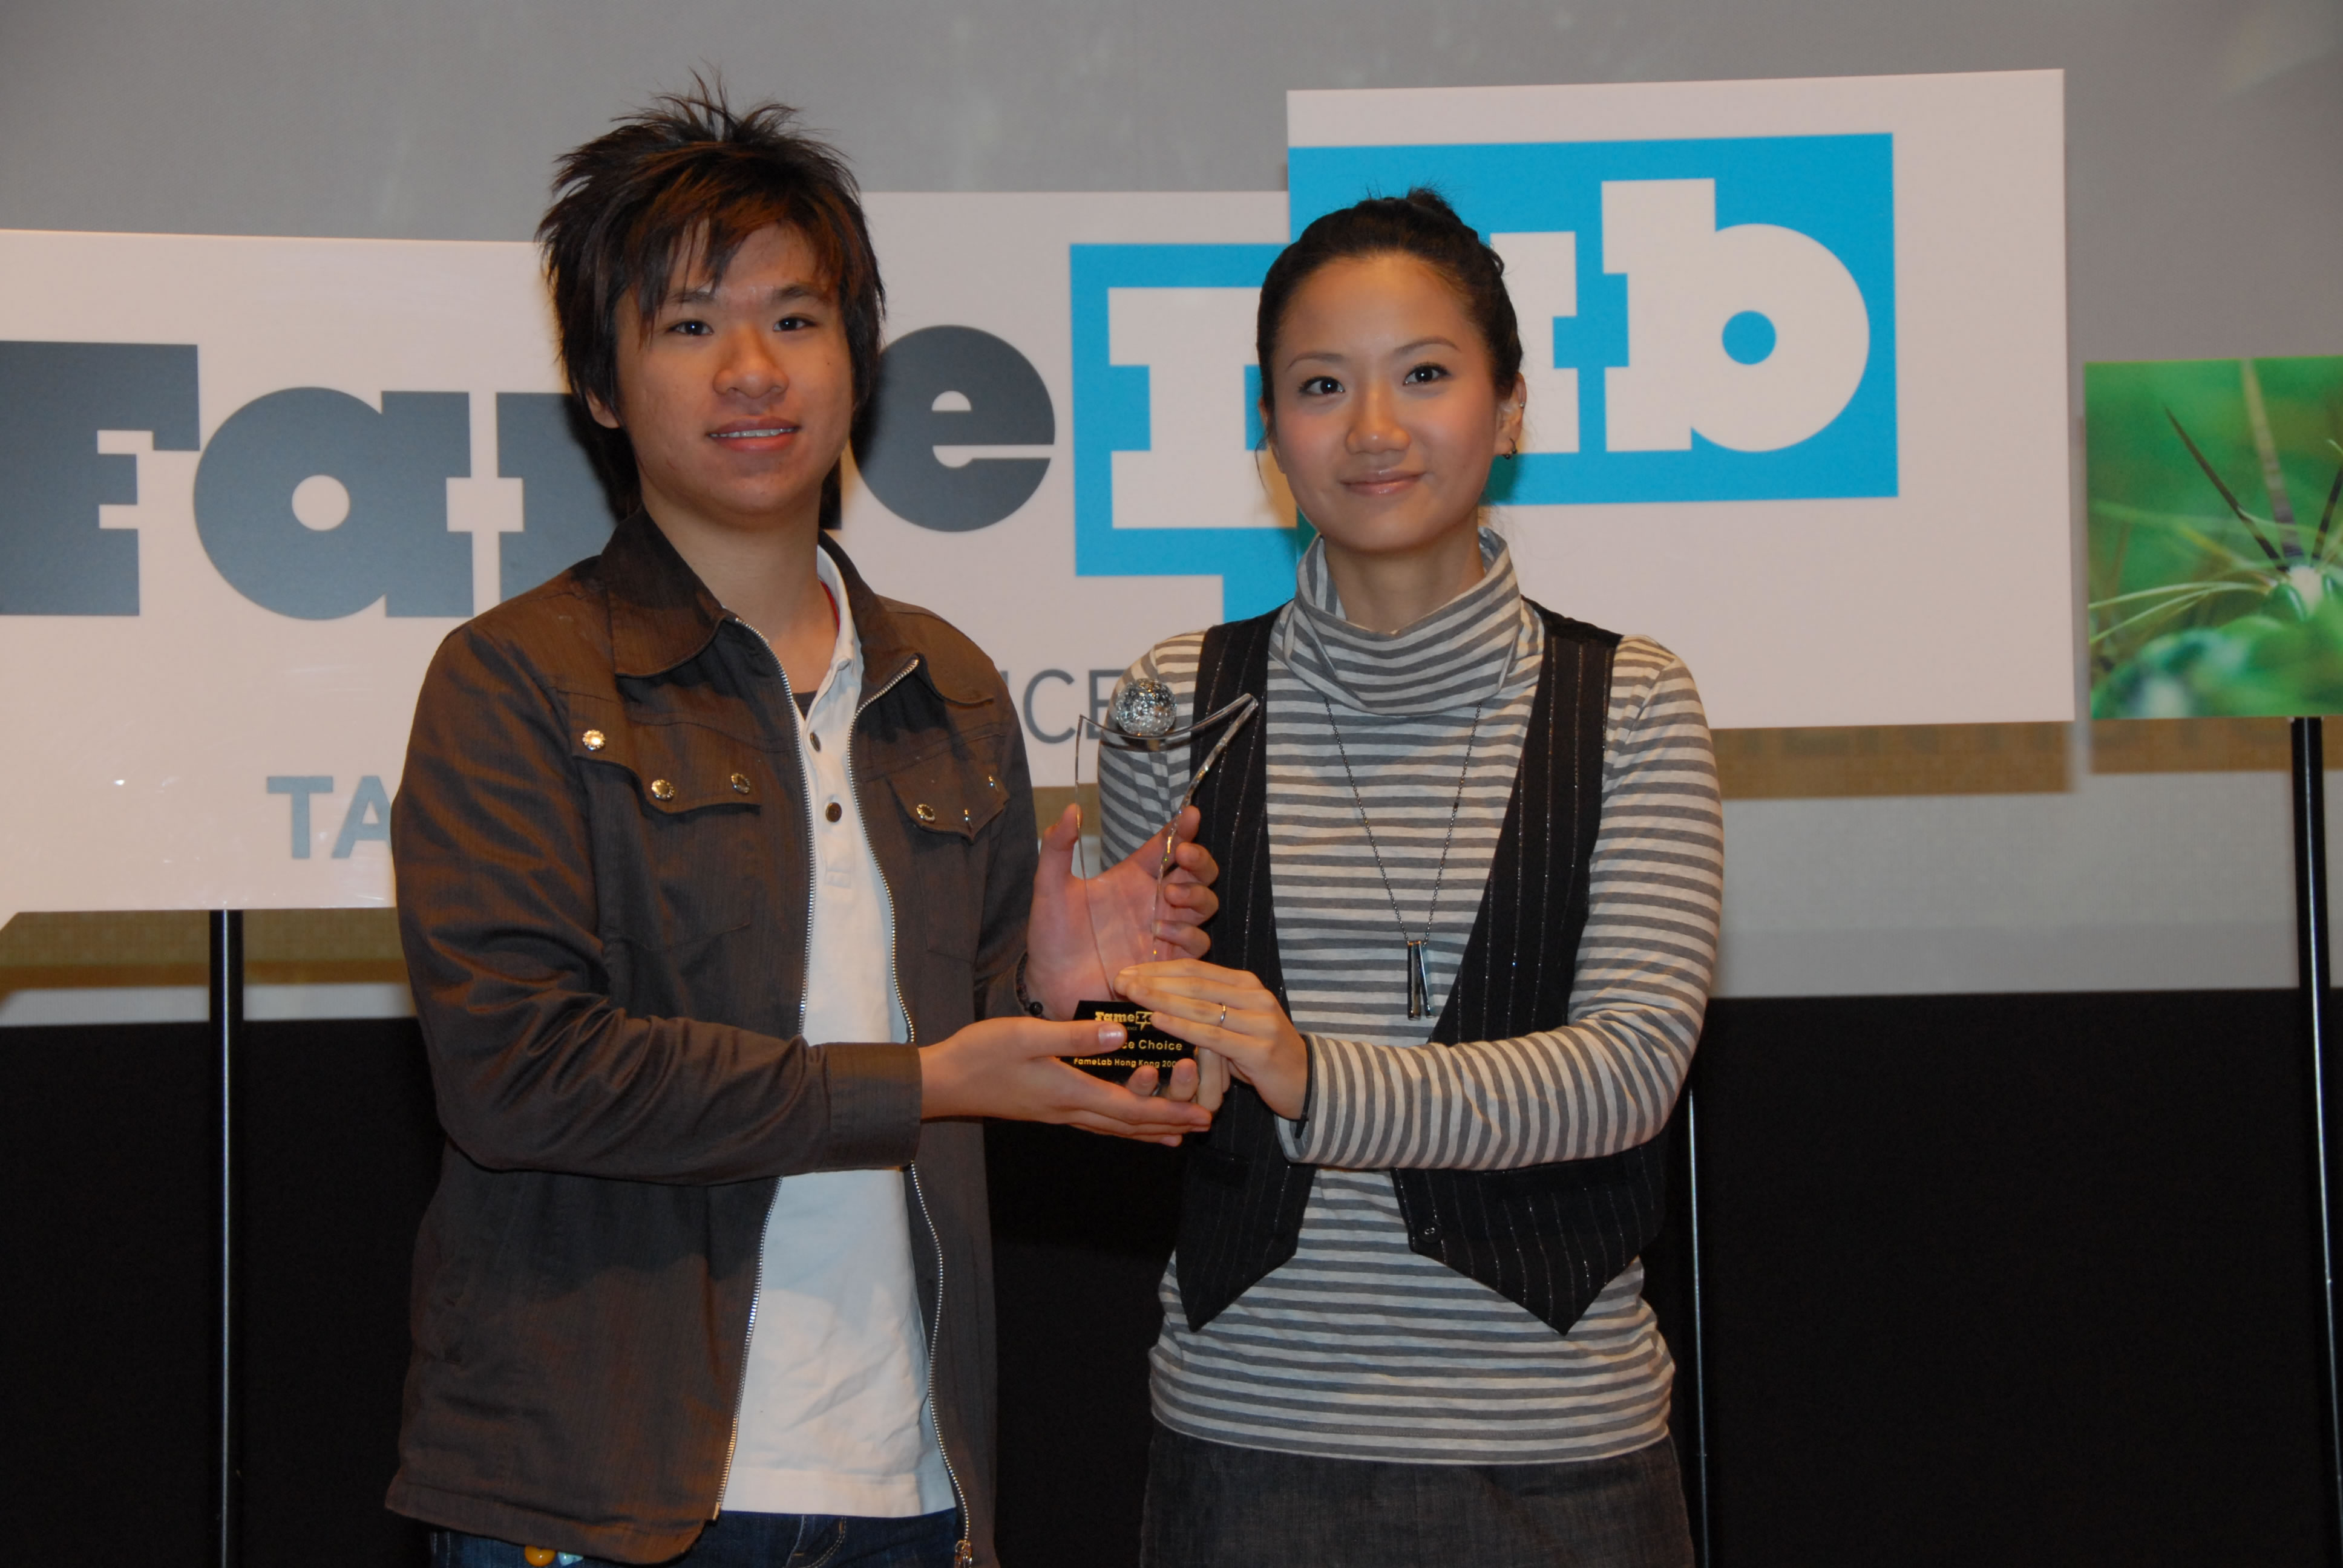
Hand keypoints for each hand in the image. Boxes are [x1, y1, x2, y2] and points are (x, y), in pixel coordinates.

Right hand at [920, 1014, 1212, 1145]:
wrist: (943, 1082)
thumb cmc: (982, 1054)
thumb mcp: (1028, 1034)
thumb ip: (1076, 1036)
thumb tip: (1123, 1035)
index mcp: (1070, 1092)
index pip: (1131, 1108)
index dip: (1169, 1112)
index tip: (1201, 1116)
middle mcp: (1068, 1110)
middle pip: (1127, 1124)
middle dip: (1168, 1124)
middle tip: (1203, 1125)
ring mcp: (1056, 1113)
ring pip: (1112, 1127)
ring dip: (1147, 1129)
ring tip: (1177, 1134)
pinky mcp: (1046, 1109)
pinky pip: (1094, 1122)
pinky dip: (1119, 1125)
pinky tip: (1123, 1122)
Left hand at [1025, 803, 1219, 1019]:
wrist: (1051, 984)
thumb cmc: (1051, 936)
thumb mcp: (1050, 887)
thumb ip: (1057, 847)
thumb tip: (1071, 809)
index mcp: (1133, 877)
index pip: (1167, 845)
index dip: (1183, 828)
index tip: (1191, 815)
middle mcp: (1154, 901)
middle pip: (1199, 872)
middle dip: (1200, 860)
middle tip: (1185, 857)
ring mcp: (1165, 931)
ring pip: (1205, 904)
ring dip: (1195, 895)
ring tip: (1169, 895)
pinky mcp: (1167, 962)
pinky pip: (1198, 943)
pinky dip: (1186, 933)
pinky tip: (1160, 931)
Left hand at [1115, 960, 1305, 1120]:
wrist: (1306, 1082)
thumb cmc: (1261, 1053)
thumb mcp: (1236, 1023)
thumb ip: (1207, 1008)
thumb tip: (1157, 998)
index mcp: (1246, 984)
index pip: (1195, 969)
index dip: (1159, 968)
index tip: (1126, 970)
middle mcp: (1254, 997)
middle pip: (1195, 982)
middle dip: (1153, 980)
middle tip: (1119, 980)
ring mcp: (1259, 1022)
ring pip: (1201, 1005)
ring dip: (1161, 998)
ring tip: (1131, 995)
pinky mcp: (1259, 1049)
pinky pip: (1212, 1035)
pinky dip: (1182, 1026)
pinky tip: (1157, 1021)